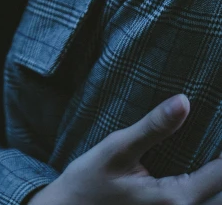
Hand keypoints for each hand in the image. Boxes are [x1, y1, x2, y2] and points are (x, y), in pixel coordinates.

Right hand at [29, 94, 221, 204]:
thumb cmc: (89, 182)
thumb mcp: (117, 149)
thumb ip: (153, 128)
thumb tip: (184, 102)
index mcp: (174, 199)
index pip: (220, 174)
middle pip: (220, 190)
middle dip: (219, 163)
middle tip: (213, 129)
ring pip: (211, 198)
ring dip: (213, 175)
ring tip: (207, 144)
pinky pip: (196, 199)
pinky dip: (203, 184)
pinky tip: (195, 163)